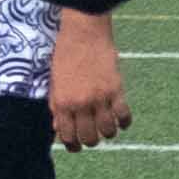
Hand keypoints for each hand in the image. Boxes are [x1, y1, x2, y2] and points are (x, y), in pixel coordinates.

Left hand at [47, 19, 128, 150]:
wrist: (83, 32)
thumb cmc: (65, 54)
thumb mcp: (54, 82)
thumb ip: (56, 106)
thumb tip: (58, 129)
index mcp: (62, 103)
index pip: (67, 136)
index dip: (72, 145)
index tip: (76, 146)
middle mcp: (80, 104)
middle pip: (89, 138)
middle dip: (91, 141)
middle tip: (92, 136)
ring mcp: (99, 98)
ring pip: (108, 131)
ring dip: (108, 133)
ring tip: (107, 128)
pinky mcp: (116, 89)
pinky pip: (124, 116)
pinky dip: (124, 122)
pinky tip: (122, 120)